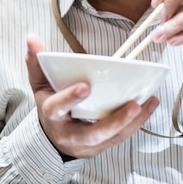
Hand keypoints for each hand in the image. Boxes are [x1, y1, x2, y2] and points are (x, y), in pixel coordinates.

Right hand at [25, 34, 158, 158]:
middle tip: (132, 105)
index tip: (85, 86)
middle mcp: (71, 135)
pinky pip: (123, 136)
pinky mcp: (104, 146)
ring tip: (147, 102)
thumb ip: (37, 62)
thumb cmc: (51, 107)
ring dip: (133, 122)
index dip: (70, 98)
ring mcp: (89, 144)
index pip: (58, 108)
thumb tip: (32, 37)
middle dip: (114, 121)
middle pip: (93, 133)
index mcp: (53, 117)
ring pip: (112, 137)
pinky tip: (150, 104)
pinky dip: (139, 122)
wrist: (55, 138)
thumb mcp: (40, 85)